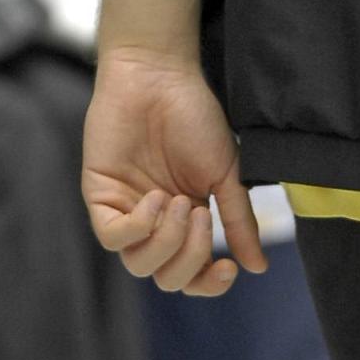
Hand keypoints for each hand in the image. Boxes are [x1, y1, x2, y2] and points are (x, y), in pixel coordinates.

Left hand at [83, 53, 265, 298]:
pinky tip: (155, 199)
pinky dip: (137, 227)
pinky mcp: (101, 195)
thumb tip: (258, 267)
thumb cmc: (195, 117)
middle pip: (165, 276)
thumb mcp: (226, 173)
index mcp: (186, 220)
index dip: (208, 283)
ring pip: (138, 263)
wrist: (160, 77)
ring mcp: (127, 210)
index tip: (228, 268)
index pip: (192, 274)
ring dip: (166, 241)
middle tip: (201, 215)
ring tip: (180, 203)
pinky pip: (112, 237)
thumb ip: (240, 220)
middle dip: (189, 257)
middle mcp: (154, 222)